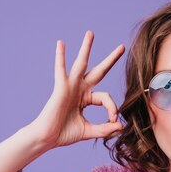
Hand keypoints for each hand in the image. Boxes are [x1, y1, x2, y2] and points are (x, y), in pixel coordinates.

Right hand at [32, 30, 124, 148]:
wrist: (47, 138)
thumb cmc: (64, 134)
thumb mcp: (89, 131)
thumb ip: (105, 129)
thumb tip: (121, 126)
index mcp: (87, 98)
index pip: (106, 98)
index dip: (112, 109)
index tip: (113, 121)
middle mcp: (80, 89)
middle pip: (99, 71)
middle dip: (111, 59)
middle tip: (122, 47)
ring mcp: (71, 86)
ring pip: (81, 63)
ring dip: (86, 48)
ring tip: (90, 33)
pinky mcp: (61, 87)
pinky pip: (60, 69)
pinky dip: (60, 57)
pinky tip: (60, 44)